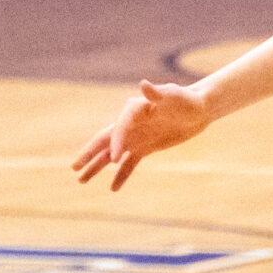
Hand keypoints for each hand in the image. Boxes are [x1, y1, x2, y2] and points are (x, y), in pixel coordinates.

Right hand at [71, 80, 209, 190]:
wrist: (198, 110)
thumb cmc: (185, 100)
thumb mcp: (173, 95)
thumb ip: (157, 93)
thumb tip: (144, 84)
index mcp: (133, 110)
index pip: (119, 129)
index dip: (117, 143)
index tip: (116, 159)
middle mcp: (129, 124)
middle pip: (105, 141)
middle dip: (89, 155)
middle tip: (74, 167)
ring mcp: (136, 137)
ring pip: (112, 155)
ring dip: (97, 167)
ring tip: (81, 180)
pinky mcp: (145, 148)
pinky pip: (130, 164)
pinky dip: (121, 176)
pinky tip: (113, 188)